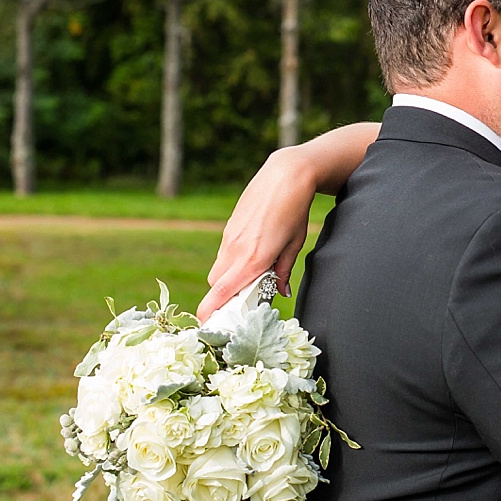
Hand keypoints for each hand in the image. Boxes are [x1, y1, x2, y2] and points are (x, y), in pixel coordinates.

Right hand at [196, 149, 316, 322]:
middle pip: (216, 284)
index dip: (209, 310)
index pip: (222, 292)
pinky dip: (231, 261)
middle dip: (222, 296)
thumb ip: (283, 271)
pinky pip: (224, 252)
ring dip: (227, 278)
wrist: (286, 176)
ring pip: (218, 268)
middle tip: (240, 301)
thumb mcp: (294, 245)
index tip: (206, 324)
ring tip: (250, 276)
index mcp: (253, 259)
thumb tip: (281, 293)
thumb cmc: (295, 212)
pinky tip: (251, 252)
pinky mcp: (230, 227)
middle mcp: (236, 250)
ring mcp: (230, 237)